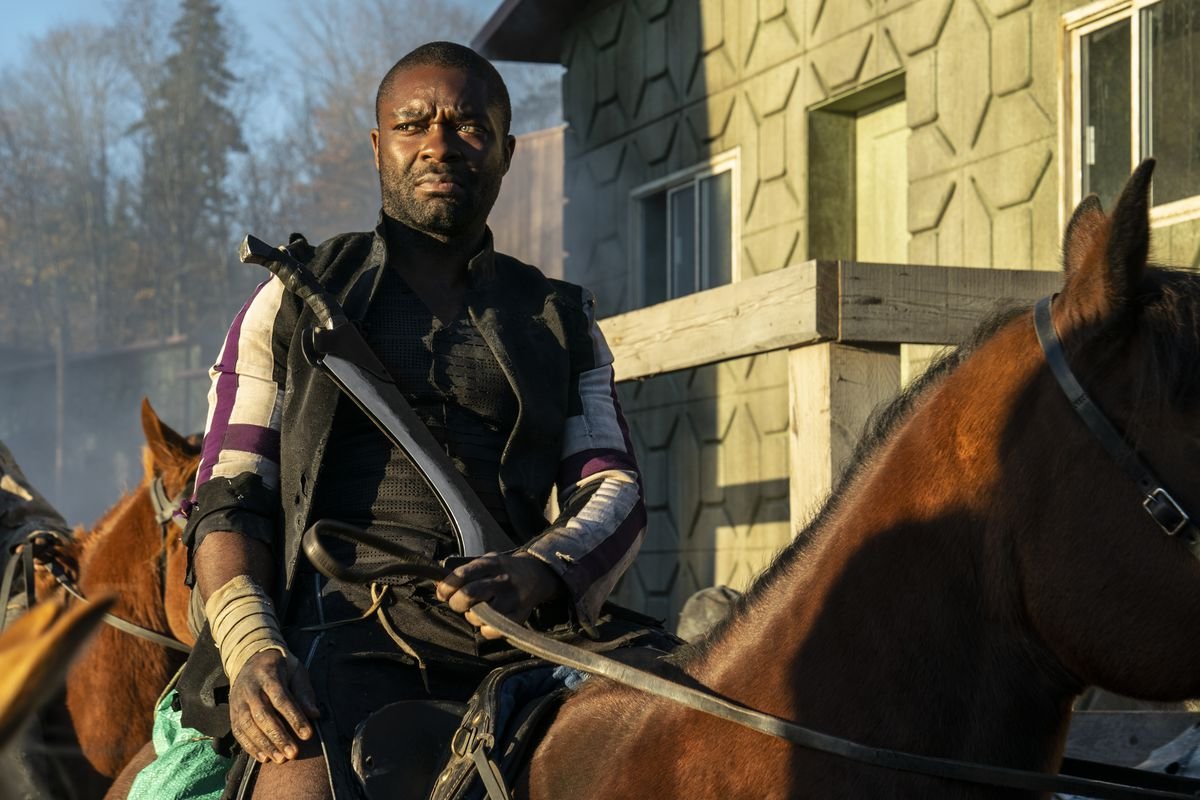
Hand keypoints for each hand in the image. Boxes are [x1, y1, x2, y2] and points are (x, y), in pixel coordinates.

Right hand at [228, 649, 319, 763]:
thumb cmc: (281, 668)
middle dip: (278, 736)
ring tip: (280, 759)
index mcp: (268, 675)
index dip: (295, 718)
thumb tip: (315, 714)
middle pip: (263, 715)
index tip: (308, 735)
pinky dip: (250, 746)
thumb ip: (304, 691)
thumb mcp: (296, 671)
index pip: (281, 699)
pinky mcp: (232, 712)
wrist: (251, 659)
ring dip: (264, 745)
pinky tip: (263, 757)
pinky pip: (238, 731)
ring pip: (247, 725)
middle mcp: (250, 688)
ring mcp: (238, 701)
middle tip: (293, 753)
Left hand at [436, 552, 561, 638]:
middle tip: (458, 603)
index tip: (442, 593)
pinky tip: (487, 621)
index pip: (462, 575)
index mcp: (491, 564)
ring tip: (478, 610)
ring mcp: (511, 599)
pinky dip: (485, 629)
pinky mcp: (519, 616)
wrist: (536, 575)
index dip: (447, 586)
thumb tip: (437, 582)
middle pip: (469, 595)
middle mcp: (501, 580)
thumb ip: (463, 570)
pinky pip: (492, 631)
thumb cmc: (503, 570)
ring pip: (479, 616)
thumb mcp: (486, 561)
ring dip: (472, 616)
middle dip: (456, 602)